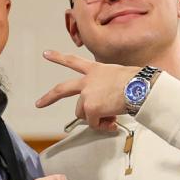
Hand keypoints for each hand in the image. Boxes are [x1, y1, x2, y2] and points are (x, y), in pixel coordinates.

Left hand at [35, 51, 152, 131]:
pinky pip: (93, 123)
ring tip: (111, 116)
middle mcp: (88, 81)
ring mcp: (87, 94)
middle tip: (39, 104)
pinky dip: (102, 125)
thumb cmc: (136, 82)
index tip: (46, 54)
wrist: (140, 88)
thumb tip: (107, 107)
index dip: (58, 57)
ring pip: (82, 113)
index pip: (73, 61)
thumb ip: (107, 88)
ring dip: (95, 118)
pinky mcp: (90, 108)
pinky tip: (112, 121)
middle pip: (62, 89)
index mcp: (96, 70)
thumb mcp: (118, 76)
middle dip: (49, 97)